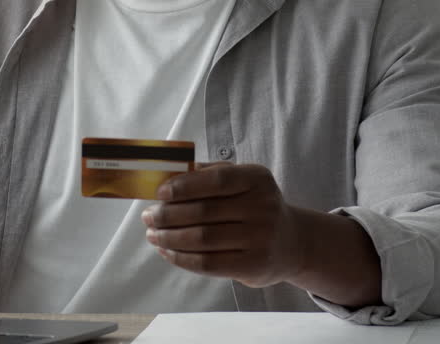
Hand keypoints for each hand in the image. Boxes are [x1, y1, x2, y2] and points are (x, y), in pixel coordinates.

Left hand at [140, 162, 303, 287]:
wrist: (292, 243)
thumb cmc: (256, 207)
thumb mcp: (243, 182)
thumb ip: (210, 174)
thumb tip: (169, 174)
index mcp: (257, 179)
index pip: (217, 180)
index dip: (185, 186)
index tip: (160, 193)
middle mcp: (263, 207)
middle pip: (204, 212)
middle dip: (168, 215)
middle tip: (148, 216)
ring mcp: (260, 238)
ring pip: (202, 239)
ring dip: (169, 237)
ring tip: (153, 234)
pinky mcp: (252, 265)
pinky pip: (208, 263)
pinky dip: (181, 258)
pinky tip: (167, 251)